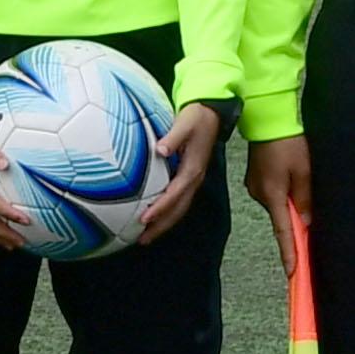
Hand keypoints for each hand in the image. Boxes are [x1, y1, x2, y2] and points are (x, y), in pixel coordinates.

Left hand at [135, 103, 222, 244]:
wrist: (212, 113)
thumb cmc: (196, 117)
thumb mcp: (184, 123)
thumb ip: (172, 138)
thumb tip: (159, 150)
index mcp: (193, 169)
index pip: (174, 194)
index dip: (160, 208)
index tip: (144, 219)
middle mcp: (195, 179)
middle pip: (178, 210)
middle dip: (161, 226)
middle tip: (142, 240)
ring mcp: (194, 180)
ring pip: (179, 208)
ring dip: (164, 223)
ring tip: (146, 236)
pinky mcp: (190, 177)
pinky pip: (179, 200)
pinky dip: (168, 212)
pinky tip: (155, 217)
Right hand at [244, 136, 312, 270]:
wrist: (267, 120)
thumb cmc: (289, 144)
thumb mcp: (304, 171)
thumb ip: (304, 199)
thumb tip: (305, 222)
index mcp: (273, 195)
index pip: (283, 231)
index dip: (289, 252)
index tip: (292, 272)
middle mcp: (260, 195)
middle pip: (280, 217)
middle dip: (293, 220)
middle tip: (308, 219)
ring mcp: (254, 187)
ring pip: (276, 204)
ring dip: (288, 202)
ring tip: (299, 181)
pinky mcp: (254, 180)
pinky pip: (271, 194)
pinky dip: (281, 194)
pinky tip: (288, 178)